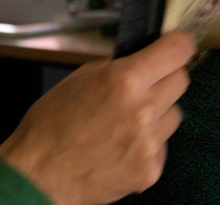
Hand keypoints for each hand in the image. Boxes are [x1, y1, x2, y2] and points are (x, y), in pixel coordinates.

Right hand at [0, 30, 195, 204]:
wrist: (38, 175)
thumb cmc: (51, 125)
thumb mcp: (80, 78)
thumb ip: (116, 68)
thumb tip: (142, 60)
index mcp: (124, 80)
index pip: (177, 50)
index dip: (178, 44)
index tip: (177, 45)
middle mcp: (142, 110)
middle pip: (181, 80)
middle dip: (166, 78)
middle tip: (145, 85)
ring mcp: (149, 143)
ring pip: (174, 114)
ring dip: (158, 113)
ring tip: (126, 122)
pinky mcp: (150, 170)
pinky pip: (162, 146)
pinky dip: (147, 144)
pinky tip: (121, 147)